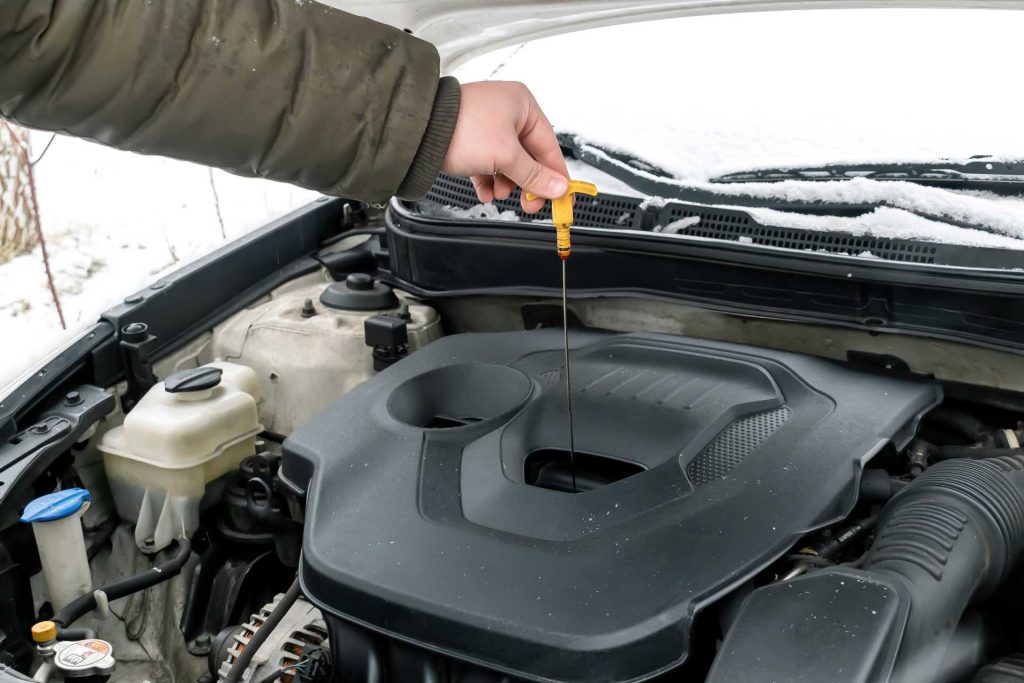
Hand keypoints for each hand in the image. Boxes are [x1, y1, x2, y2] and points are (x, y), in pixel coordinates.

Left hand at [443, 81, 568, 212]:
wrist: (418, 131)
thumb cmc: (462, 128)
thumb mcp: (506, 156)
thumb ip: (534, 175)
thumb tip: (558, 188)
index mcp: (522, 105)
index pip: (549, 146)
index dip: (556, 176)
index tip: (563, 198)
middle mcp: (506, 112)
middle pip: (528, 157)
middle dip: (525, 183)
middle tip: (529, 204)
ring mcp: (487, 126)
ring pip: (507, 163)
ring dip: (505, 183)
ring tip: (496, 193)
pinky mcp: (469, 140)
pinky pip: (487, 165)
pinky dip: (488, 180)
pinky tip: (484, 192)